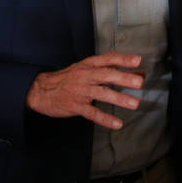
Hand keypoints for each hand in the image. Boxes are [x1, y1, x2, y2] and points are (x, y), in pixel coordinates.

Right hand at [26, 52, 142, 128]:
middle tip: (140, 82)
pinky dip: (105, 119)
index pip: (108, 59)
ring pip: (102, 93)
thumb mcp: (88, 70)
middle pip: (106, 75)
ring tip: (135, 104)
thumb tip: (141, 72)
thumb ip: (114, 70)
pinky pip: (92, 113)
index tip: (138, 60)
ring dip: (119, 98)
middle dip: (124, 78)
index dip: (123, 59)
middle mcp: (85, 76)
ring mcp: (80, 91)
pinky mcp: (75, 106)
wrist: (41, 90)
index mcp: (89, 65)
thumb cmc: (69, 79)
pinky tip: (117, 124)